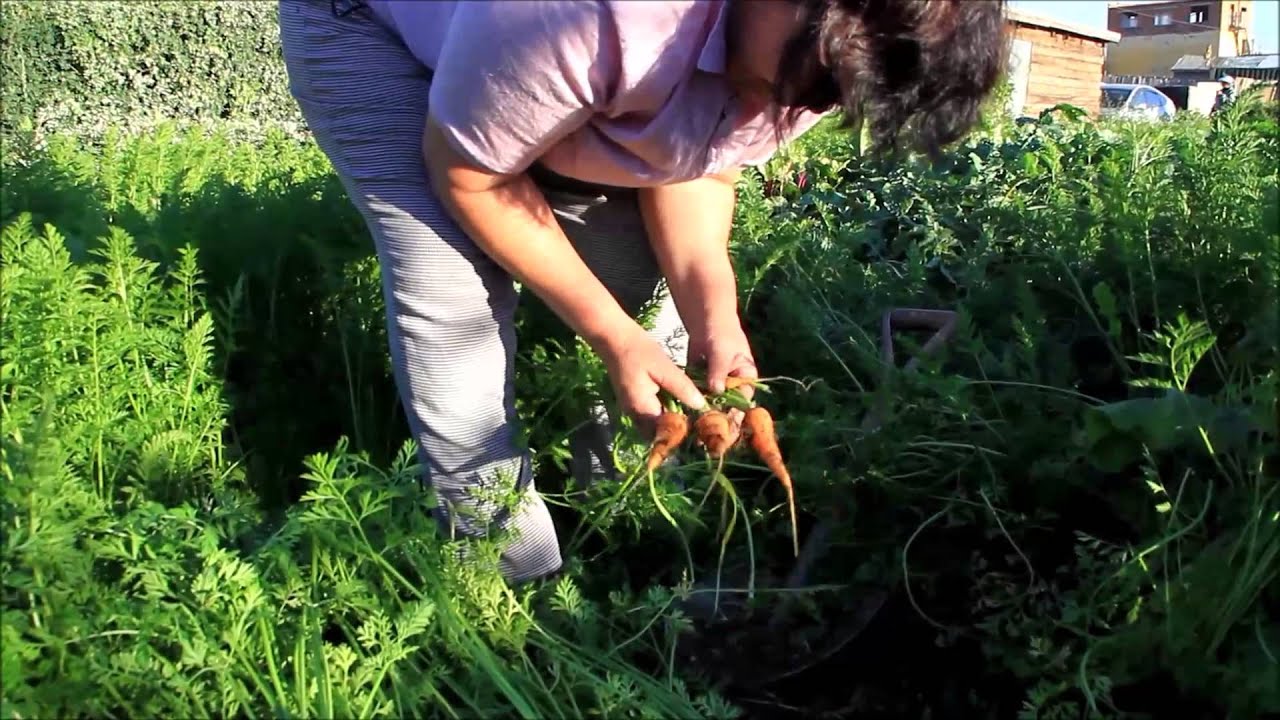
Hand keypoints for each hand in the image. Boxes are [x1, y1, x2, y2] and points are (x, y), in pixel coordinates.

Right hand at [598, 323, 706, 435]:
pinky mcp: (631, 400)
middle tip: (698, 420)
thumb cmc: (639, 350)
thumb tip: (700, 406)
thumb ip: (682, 388)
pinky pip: (648, 413)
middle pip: (658, 431)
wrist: (614, 338)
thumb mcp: (665, 368)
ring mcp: (631, 408)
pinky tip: (675, 401)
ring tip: (690, 412)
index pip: (666, 431)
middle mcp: (634, 413)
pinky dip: (661, 412)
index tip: (700, 424)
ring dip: (669, 420)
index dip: (683, 430)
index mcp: (642, 408)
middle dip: (676, 428)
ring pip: (653, 424)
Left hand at [689, 316, 757, 441]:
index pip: (741, 404)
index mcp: (746, 380)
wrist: (707, 321)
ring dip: (704, 420)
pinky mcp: (702, 385)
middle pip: (727, 409)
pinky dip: (693, 408)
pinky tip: (684, 420)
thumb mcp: (722, 351)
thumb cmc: (722, 334)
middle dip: (717, 423)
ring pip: (712, 407)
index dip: (732, 418)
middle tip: (706, 438)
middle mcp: (733, 387)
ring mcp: (717, 387)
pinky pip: (699, 399)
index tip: (722, 431)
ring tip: (694, 435)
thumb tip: (716, 390)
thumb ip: (718, 371)